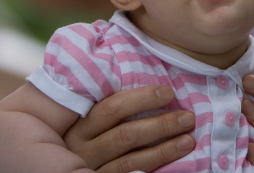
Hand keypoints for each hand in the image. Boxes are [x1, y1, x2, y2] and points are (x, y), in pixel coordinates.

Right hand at [63, 86, 195, 172]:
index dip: (142, 99)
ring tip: (188, 141)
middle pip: (125, 135)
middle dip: (160, 125)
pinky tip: (172, 166)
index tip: (169, 92)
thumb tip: (157, 89)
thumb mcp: (91, 121)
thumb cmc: (88, 136)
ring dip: (163, 150)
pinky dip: (151, 169)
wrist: (65, 168)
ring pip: (130, 161)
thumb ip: (113, 107)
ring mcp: (90, 169)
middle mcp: (83, 148)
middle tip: (188, 118)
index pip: (112, 108)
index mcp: (81, 125)